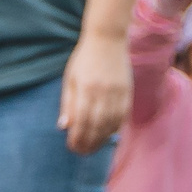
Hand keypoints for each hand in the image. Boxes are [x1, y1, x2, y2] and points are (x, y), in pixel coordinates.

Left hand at [58, 32, 130, 156]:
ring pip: (111, 122)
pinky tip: (108, 135)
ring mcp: (118, 91)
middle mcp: (103, 91)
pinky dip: (115, 127)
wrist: (107, 39)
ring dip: (102, 138)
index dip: (77, 137)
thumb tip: (64, 127)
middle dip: (89, 142)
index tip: (72, 147)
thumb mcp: (70, 79)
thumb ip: (68, 103)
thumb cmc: (83, 60)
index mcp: (86, 88)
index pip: (81, 120)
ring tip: (93, 147)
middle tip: (82, 152)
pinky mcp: (128, 90)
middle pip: (97, 125)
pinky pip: (123, 114)